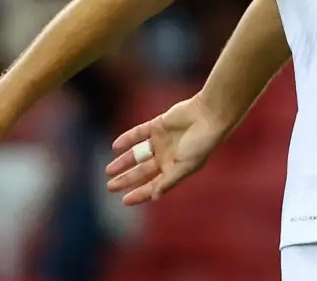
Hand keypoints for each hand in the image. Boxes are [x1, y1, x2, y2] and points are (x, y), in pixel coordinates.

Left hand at [105, 94, 226, 204]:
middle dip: (126, 179)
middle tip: (110, 187)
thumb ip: (169, 181)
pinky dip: (127, 139)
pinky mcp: (158, 125)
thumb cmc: (201, 144)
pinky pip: (138, 134)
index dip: (140, 194)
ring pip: (137, 154)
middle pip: (141, 171)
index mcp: (174, 169)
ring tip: (108, 170)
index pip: (153, 185)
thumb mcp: (185, 166)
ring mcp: (161, 141)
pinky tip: (115, 146)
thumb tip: (154, 197)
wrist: (208, 116)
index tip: (124, 201)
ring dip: (123, 162)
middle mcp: (166, 157)